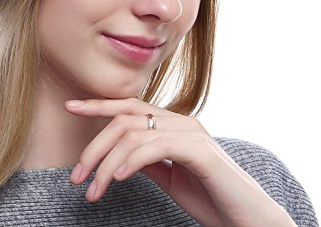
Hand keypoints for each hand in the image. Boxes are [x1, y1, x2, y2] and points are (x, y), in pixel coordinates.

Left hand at [65, 98, 294, 226]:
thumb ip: (147, 158)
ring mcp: (191, 133)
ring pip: (134, 134)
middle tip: (76, 176)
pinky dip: (130, 162)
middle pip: (125, 118)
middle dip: (94, 144)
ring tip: (92, 190)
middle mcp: (181, 121)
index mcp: (173, 124)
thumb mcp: (169, 176)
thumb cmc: (211, 198)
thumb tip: (118, 154)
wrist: (249, 220)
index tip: (71, 107)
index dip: (98, 105)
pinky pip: (155, 148)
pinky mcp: (200, 151)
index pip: (129, 106)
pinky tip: (116, 180)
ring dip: (106, 163)